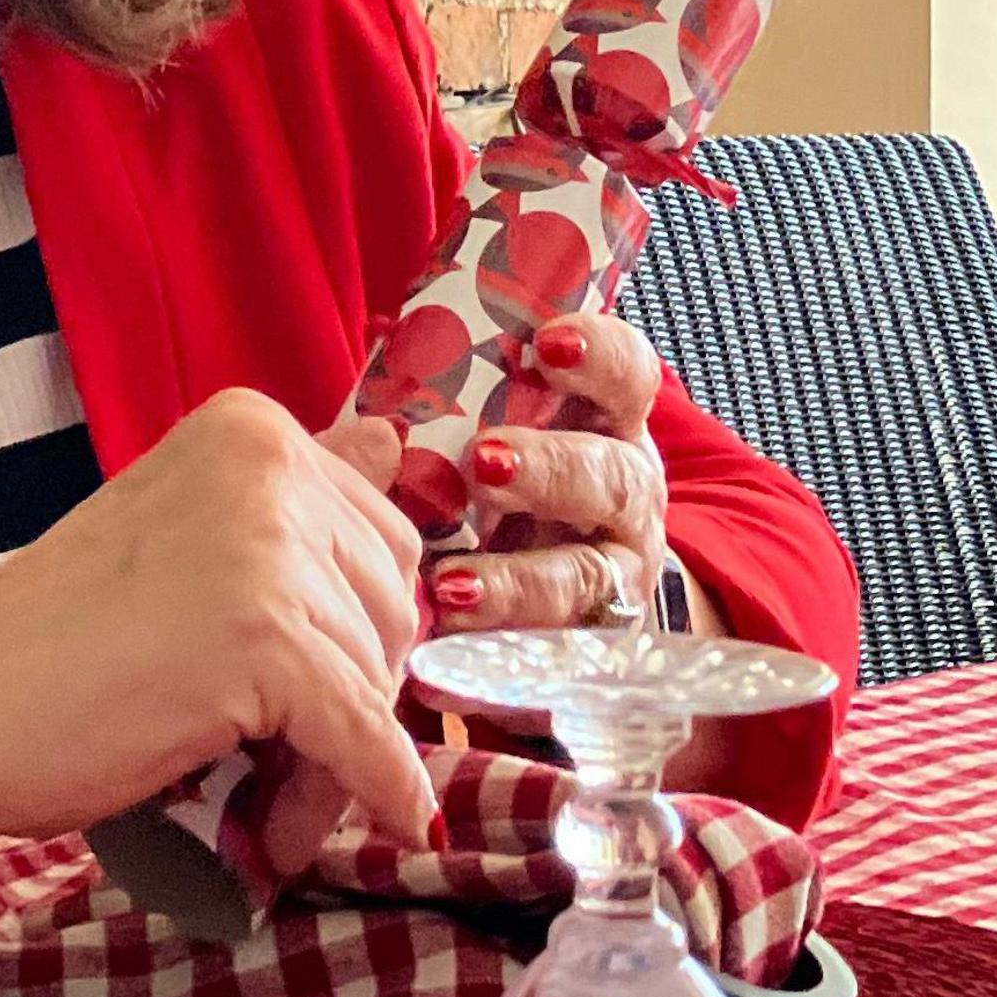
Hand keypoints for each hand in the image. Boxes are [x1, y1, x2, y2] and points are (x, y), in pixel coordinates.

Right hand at [0, 386, 436, 864]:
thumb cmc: (50, 638)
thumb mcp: (186, 533)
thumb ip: (286, 497)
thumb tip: (395, 442)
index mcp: (253, 428)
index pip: (380, 539)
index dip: (351, 632)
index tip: (297, 690)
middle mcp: (271, 466)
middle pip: (390, 607)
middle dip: (353, 696)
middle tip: (278, 763)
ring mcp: (271, 550)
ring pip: (377, 681)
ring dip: (335, 760)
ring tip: (261, 804)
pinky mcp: (269, 642)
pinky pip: (365, 738)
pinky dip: (377, 791)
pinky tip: (388, 825)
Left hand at [428, 312, 670, 632]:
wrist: (551, 597)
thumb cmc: (498, 494)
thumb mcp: (476, 444)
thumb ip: (428, 429)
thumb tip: (368, 433)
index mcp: (606, 427)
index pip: (628, 376)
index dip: (599, 356)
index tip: (547, 345)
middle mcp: (627, 497)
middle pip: (612, 477)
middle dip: (551, 468)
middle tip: (484, 461)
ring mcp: (618, 575)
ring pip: (590, 576)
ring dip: (521, 577)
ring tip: (452, 581)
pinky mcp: (593, 645)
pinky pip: (560, 652)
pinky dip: (505, 647)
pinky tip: (451, 641)